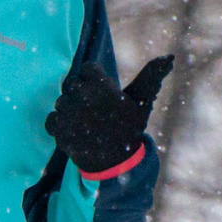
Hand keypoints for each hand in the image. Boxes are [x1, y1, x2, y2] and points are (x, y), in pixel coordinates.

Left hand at [45, 56, 174, 175]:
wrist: (117, 165)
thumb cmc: (129, 129)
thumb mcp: (141, 101)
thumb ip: (151, 75)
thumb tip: (169, 57)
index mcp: (102, 87)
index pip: (86, 69)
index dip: (95, 82)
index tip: (103, 96)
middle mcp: (83, 97)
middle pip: (72, 84)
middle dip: (82, 95)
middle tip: (95, 112)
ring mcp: (68, 114)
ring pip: (61, 101)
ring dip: (71, 110)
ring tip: (87, 124)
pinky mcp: (58, 130)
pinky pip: (51, 118)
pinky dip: (60, 125)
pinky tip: (75, 132)